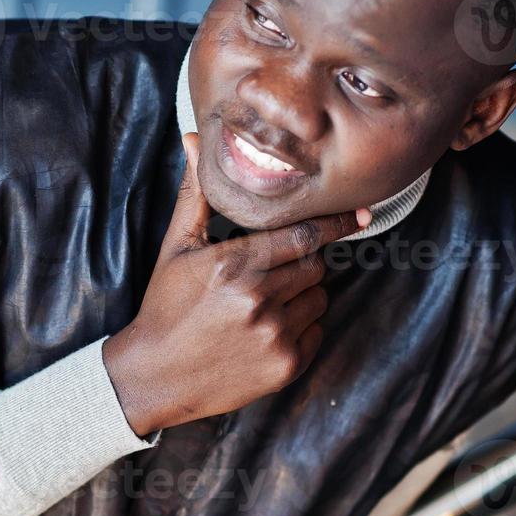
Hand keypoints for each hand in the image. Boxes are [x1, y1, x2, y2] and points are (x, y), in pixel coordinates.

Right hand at [102, 133, 370, 436]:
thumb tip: (194, 139)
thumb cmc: (165, 305)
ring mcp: (274, 336)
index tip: (361, 214)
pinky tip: (265, 332)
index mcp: (232, 264)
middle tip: (269, 274)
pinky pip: (317, 332)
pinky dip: (301, 328)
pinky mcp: (285, 366)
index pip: (303, 234)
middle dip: (300, 263)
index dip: (334, 223)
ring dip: (302, 295)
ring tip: (262, 304)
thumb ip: (196, 193)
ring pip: (319, 297)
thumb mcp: (176, 246)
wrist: (154, 376)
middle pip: (315, 265)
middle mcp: (257, 300)